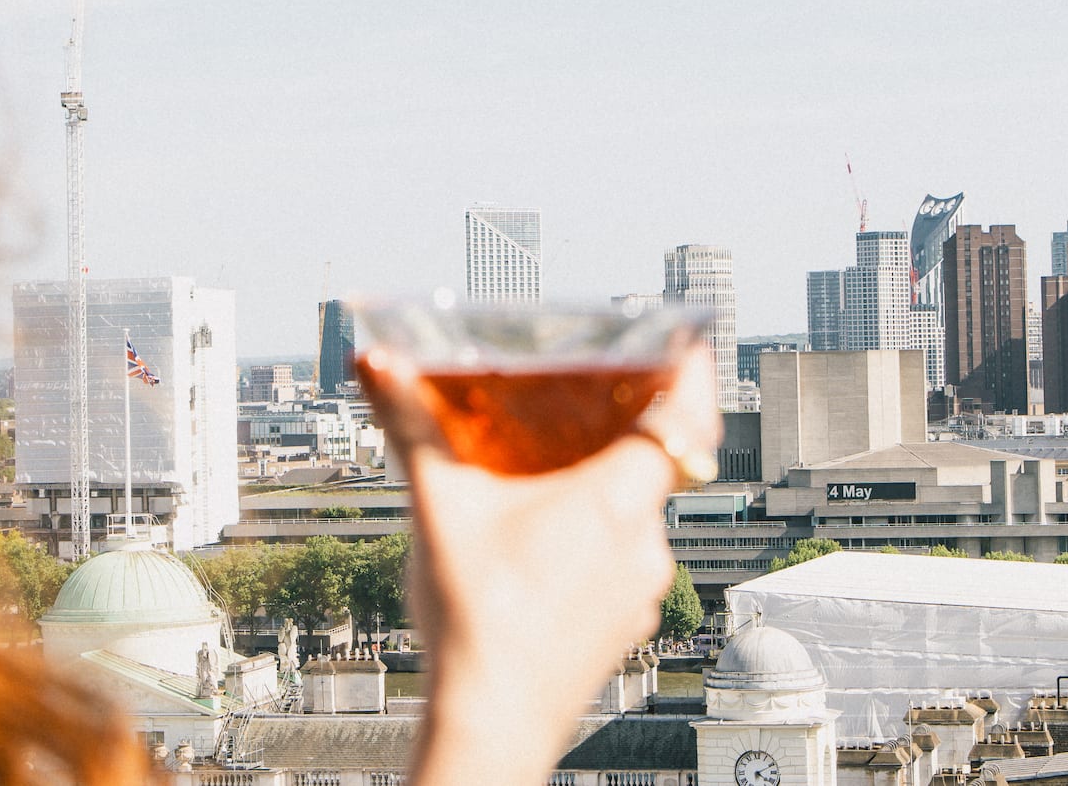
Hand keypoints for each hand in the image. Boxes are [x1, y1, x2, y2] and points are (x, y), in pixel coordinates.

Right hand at [382, 345, 719, 784]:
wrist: (491, 724)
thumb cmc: (475, 620)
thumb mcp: (438, 507)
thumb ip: (410, 426)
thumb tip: (377, 365)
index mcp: (613, 501)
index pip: (682, 419)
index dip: (690, 375)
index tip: (690, 344)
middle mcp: (643, 544)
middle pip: (653, 466)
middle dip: (619, 436)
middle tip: (583, 412)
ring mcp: (640, 592)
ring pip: (635, 521)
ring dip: (601, 497)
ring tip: (545, 488)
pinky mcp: (625, 628)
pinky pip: (623, 567)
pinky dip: (595, 547)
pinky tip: (545, 554)